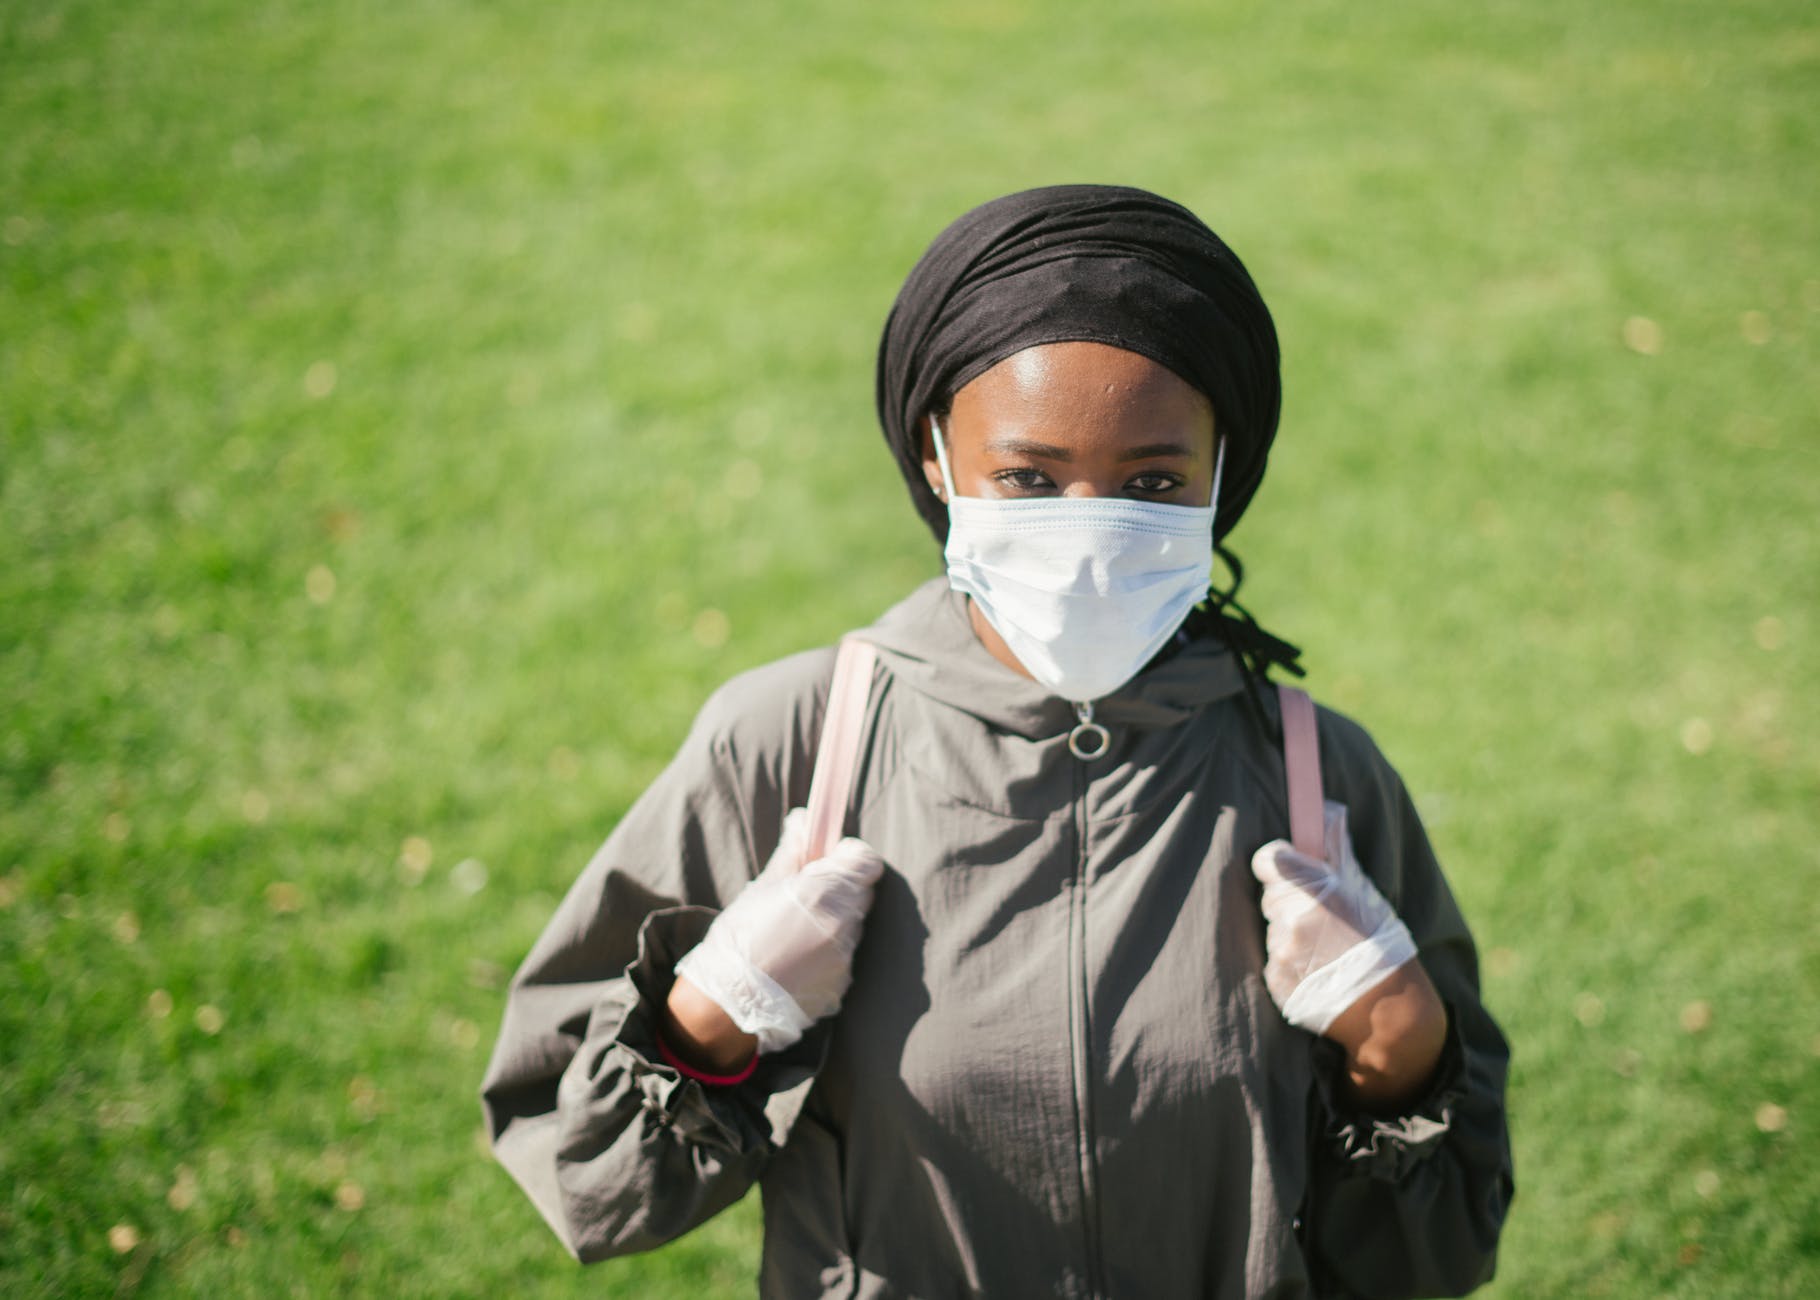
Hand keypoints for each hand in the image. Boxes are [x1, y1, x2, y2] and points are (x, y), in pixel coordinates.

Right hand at [672, 809, 884, 1056]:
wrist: (726, 1003)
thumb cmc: (739, 938)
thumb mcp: (762, 886)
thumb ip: (792, 851)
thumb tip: (804, 820)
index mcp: (825, 892)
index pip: (867, 861)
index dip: (850, 856)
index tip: (828, 859)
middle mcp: (844, 924)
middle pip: (861, 893)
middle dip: (839, 888)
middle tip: (804, 895)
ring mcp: (846, 958)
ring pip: (852, 926)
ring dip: (833, 922)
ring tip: (793, 933)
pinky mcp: (842, 985)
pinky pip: (843, 957)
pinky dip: (827, 953)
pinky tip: (795, 960)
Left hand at [1251, 802, 1443, 1107]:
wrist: (1388, 1010)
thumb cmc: (1381, 943)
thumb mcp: (1366, 890)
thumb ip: (1338, 849)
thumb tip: (1326, 808)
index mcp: (1314, 890)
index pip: (1267, 859)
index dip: (1276, 862)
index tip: (1287, 868)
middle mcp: (1292, 918)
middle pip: (1271, 895)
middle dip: (1290, 901)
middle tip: (1322, 918)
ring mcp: (1281, 951)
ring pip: (1273, 929)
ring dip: (1291, 934)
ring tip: (1326, 949)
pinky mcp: (1275, 980)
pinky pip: (1274, 960)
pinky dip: (1291, 964)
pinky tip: (1319, 971)